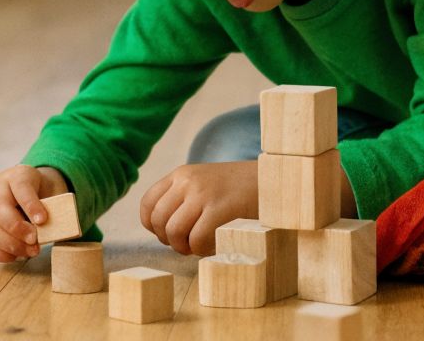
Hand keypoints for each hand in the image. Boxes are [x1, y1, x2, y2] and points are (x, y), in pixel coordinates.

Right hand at [0, 164, 68, 261]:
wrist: (29, 192)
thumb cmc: (42, 193)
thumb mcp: (50, 191)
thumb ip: (53, 206)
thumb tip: (58, 229)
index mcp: (16, 176)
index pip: (21, 187)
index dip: (31, 205)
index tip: (43, 220)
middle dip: (17, 229)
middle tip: (34, 241)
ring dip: (11, 245)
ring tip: (31, 251)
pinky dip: (1, 254)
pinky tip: (17, 255)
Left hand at [139, 161, 257, 255]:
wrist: (275, 180)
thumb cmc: (241, 189)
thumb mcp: (206, 184)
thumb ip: (184, 199)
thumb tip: (164, 232)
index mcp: (182, 174)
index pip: (148, 204)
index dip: (153, 226)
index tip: (169, 233)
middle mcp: (189, 181)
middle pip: (159, 221)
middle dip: (170, 240)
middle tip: (188, 243)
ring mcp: (203, 194)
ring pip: (174, 232)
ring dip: (185, 247)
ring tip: (201, 245)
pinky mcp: (220, 209)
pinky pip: (196, 239)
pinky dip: (203, 249)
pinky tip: (215, 244)